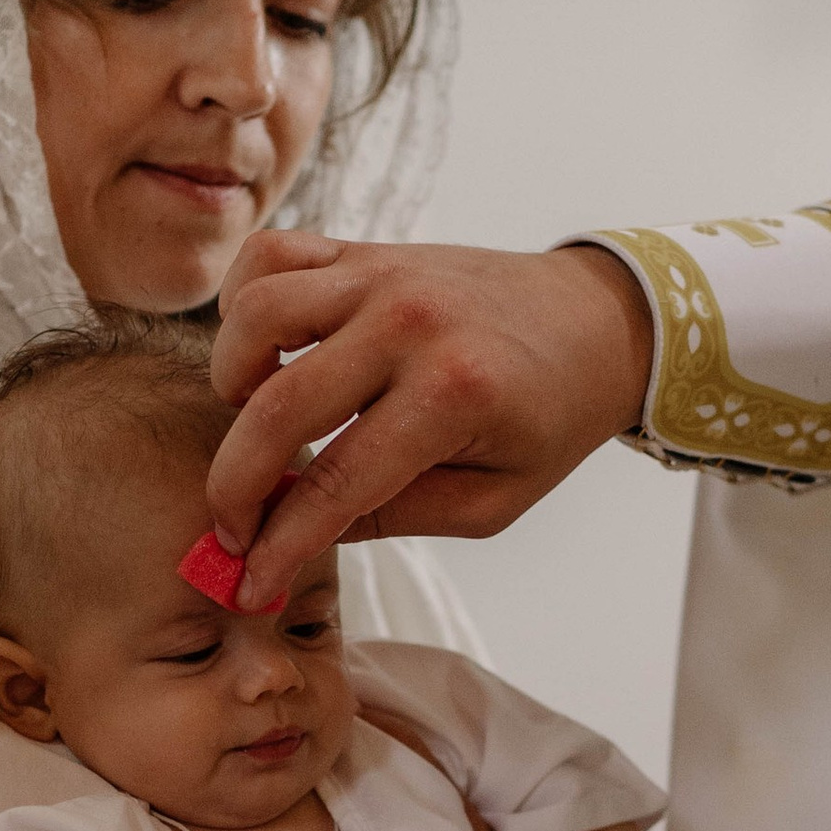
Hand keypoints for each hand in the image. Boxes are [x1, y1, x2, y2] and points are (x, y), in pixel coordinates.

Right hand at [207, 235, 654, 608]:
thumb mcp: (492, 500)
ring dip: (233, 383)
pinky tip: (265, 354)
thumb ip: (394, 517)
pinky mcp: (365, 249)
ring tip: (258, 423)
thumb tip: (294, 532)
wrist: (597, 324)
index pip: (336, 482)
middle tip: (233, 526)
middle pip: (278, 406)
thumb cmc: (549, 419)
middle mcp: (410, 324)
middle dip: (237, 484)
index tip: (248, 581)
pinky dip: (243, 305)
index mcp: (453, 394)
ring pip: (255, 316)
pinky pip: (270, 255)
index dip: (280, 542)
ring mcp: (382, 275)